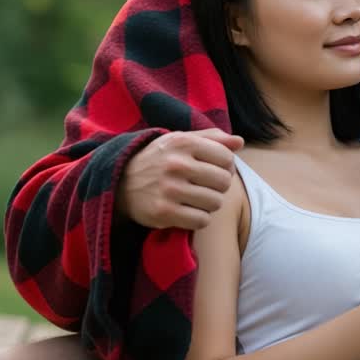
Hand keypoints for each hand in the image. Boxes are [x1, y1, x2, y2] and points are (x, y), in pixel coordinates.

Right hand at [117, 128, 243, 229]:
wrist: (120, 182)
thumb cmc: (159, 159)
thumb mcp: (180, 140)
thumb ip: (212, 138)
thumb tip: (239, 142)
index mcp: (183, 142)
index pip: (227, 158)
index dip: (226, 167)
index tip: (214, 170)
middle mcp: (177, 164)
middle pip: (224, 182)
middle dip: (218, 186)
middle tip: (205, 186)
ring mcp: (170, 189)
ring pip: (215, 203)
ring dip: (209, 204)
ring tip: (196, 199)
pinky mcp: (164, 212)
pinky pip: (202, 220)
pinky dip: (199, 219)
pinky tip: (188, 212)